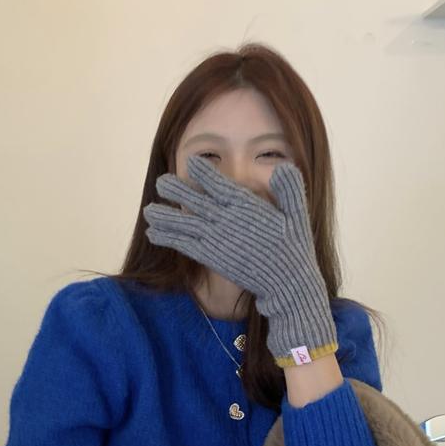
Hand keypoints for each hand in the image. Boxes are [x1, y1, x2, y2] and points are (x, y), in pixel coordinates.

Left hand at [144, 156, 336, 363]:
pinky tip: (153, 234)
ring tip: (147, 211)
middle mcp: (229, 222)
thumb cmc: (294, 247)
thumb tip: (284, 167)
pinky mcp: (214, 259)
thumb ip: (291, 190)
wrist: (289, 285)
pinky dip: (169, 239)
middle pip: (198, 202)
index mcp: (248, 207)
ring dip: (166, 217)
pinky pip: (187, 246)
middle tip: (160, 181)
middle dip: (177, 191)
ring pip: (187, 225)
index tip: (191, 160)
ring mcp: (219, 241)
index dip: (205, 173)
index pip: (221, 185)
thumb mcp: (297, 214)